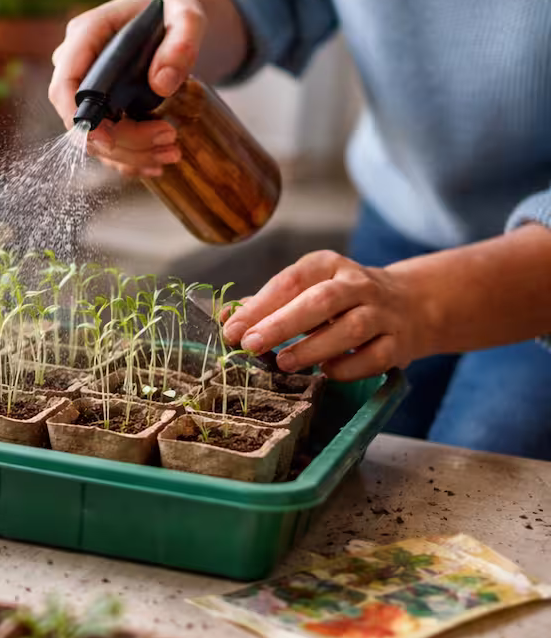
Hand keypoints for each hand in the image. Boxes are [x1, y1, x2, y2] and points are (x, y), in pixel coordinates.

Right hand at [47, 0, 208, 177]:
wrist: (165, 12)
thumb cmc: (172, 9)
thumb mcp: (187, 16)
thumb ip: (181, 43)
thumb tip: (162, 85)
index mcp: (86, 35)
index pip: (65, 84)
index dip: (79, 118)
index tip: (109, 139)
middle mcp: (77, 64)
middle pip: (81, 119)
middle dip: (122, 141)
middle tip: (169, 140)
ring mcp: (86, 88)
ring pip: (93, 137)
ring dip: (129, 155)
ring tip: (172, 153)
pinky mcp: (99, 106)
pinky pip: (104, 141)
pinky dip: (129, 158)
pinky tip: (157, 163)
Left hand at [220, 251, 435, 380]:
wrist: (411, 304)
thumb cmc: (342, 300)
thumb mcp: (308, 289)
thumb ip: (268, 303)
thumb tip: (226, 318)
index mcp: (328, 265)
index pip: (291, 281)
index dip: (259, 306)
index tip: (232, 330)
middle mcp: (358, 284)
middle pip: (321, 301)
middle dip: (282, 324)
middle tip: (251, 345)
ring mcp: (382, 313)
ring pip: (350, 328)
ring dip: (312, 347)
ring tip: (283, 363)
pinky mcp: (399, 342)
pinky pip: (374, 357)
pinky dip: (348, 367)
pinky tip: (326, 372)